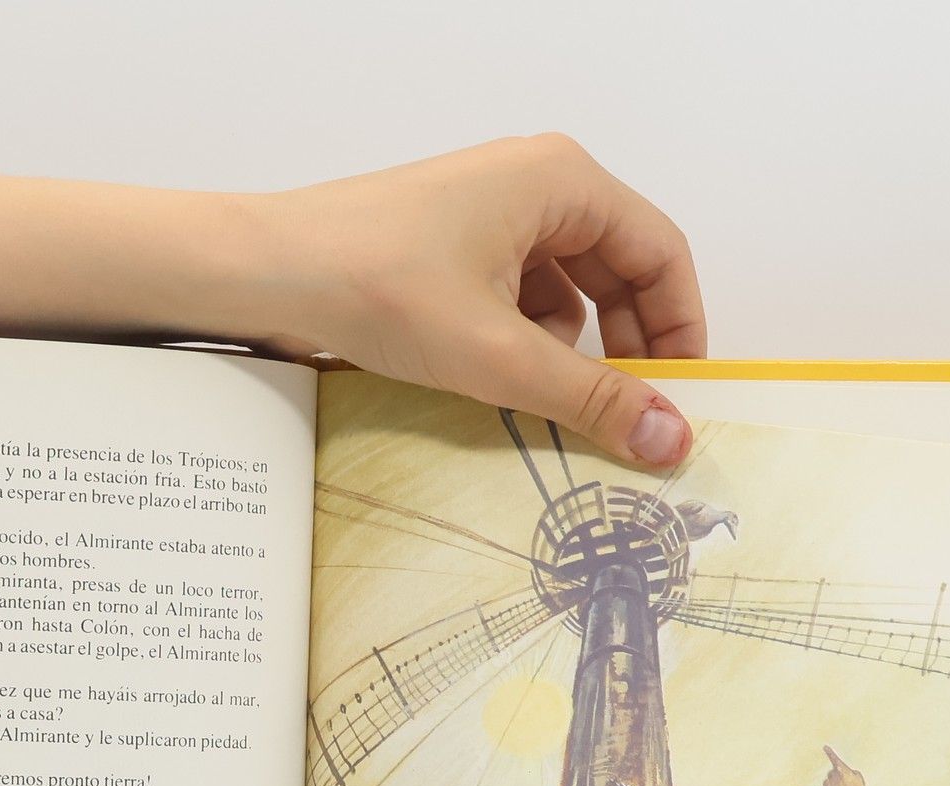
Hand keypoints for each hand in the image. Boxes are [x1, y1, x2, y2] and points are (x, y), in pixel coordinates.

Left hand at [252, 136, 703, 466]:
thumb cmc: (374, 286)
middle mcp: (536, 185)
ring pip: (570, 291)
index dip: (680, 329)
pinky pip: (522, 298)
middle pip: (620, 272)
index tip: (680, 398)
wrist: (269, 274)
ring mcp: (493, 215)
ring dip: (574, 352)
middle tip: (630, 418)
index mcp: (563, 181)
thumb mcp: (499, 355)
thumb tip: (668, 439)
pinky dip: (528, 344)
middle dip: (629, 347)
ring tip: (558, 406)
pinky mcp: (457, 249)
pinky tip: (505, 383)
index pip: (661, 254)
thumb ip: (591, 399)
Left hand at [820, 745, 864, 785]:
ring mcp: (826, 782)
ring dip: (835, 785)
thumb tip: (850, 773)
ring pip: (830, 781)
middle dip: (838, 777)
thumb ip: (854, 773)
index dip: (830, 752)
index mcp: (840, 769)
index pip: (834, 758)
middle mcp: (831, 774)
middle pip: (834, 773)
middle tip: (846, 785)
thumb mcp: (859, 779)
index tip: (825, 747)